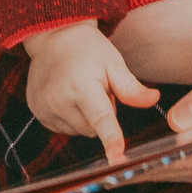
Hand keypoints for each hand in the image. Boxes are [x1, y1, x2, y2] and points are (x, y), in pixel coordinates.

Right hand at [22, 22, 160, 162]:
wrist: (52, 37)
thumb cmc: (88, 49)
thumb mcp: (113, 63)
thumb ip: (131, 87)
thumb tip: (154, 99)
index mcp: (82, 85)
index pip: (101, 118)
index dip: (111, 138)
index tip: (117, 155)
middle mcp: (59, 99)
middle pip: (93, 129)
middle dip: (101, 115)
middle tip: (97, 89)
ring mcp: (44, 107)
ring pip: (79, 131)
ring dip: (85, 118)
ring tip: (80, 91)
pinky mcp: (37, 112)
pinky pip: (64, 128)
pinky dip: (71, 118)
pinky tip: (67, 97)